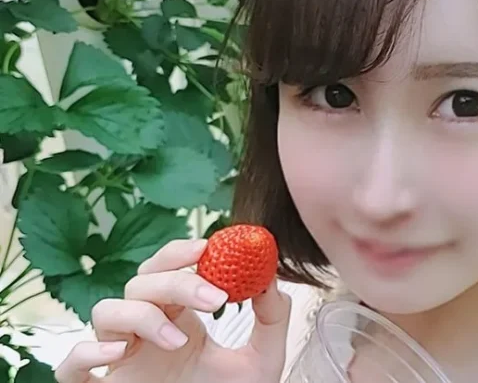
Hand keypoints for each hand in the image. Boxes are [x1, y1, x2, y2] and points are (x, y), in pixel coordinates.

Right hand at [55, 239, 291, 382]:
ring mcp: (121, 358)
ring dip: (140, 315)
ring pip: (104, 312)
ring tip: (179, 342)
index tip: (208, 246)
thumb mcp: (262, 358)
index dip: (179, 252)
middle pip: (140, 283)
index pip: (166, 268)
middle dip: (176, 282)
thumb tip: (270, 279)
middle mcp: (146, 331)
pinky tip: (118, 353)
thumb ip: (272, 318)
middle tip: (216, 299)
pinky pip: (71, 365)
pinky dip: (86, 353)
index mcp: (179, 316)